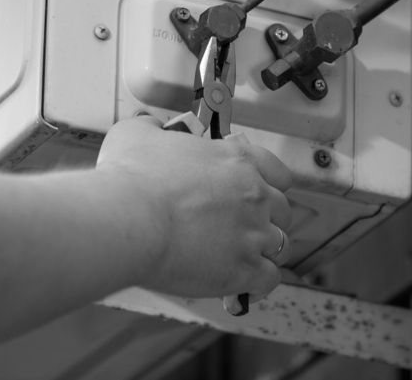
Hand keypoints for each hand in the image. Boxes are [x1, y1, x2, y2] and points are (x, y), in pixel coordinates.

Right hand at [95, 116, 292, 299]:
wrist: (128, 219)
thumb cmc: (131, 176)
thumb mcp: (136, 134)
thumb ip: (152, 128)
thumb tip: (151, 127)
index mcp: (236, 160)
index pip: (279, 172)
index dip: (268, 184)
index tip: (253, 191)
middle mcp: (254, 195)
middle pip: (282, 211)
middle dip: (265, 219)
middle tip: (239, 227)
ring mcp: (252, 234)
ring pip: (279, 245)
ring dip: (262, 251)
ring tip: (237, 257)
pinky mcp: (243, 270)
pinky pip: (269, 279)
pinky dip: (257, 282)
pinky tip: (240, 283)